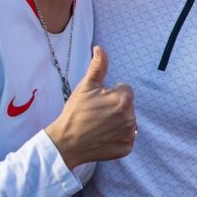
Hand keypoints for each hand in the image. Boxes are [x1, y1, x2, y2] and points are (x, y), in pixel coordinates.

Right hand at [45, 46, 136, 169]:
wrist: (65, 143)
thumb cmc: (75, 113)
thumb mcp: (85, 86)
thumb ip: (98, 66)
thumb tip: (100, 48)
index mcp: (123, 99)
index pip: (125, 90)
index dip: (110, 94)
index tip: (97, 102)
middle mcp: (130, 116)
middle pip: (127, 106)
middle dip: (115, 107)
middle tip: (97, 114)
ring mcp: (129, 134)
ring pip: (128, 121)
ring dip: (118, 122)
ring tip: (99, 126)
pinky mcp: (126, 148)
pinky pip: (127, 138)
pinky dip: (118, 138)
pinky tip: (103, 137)